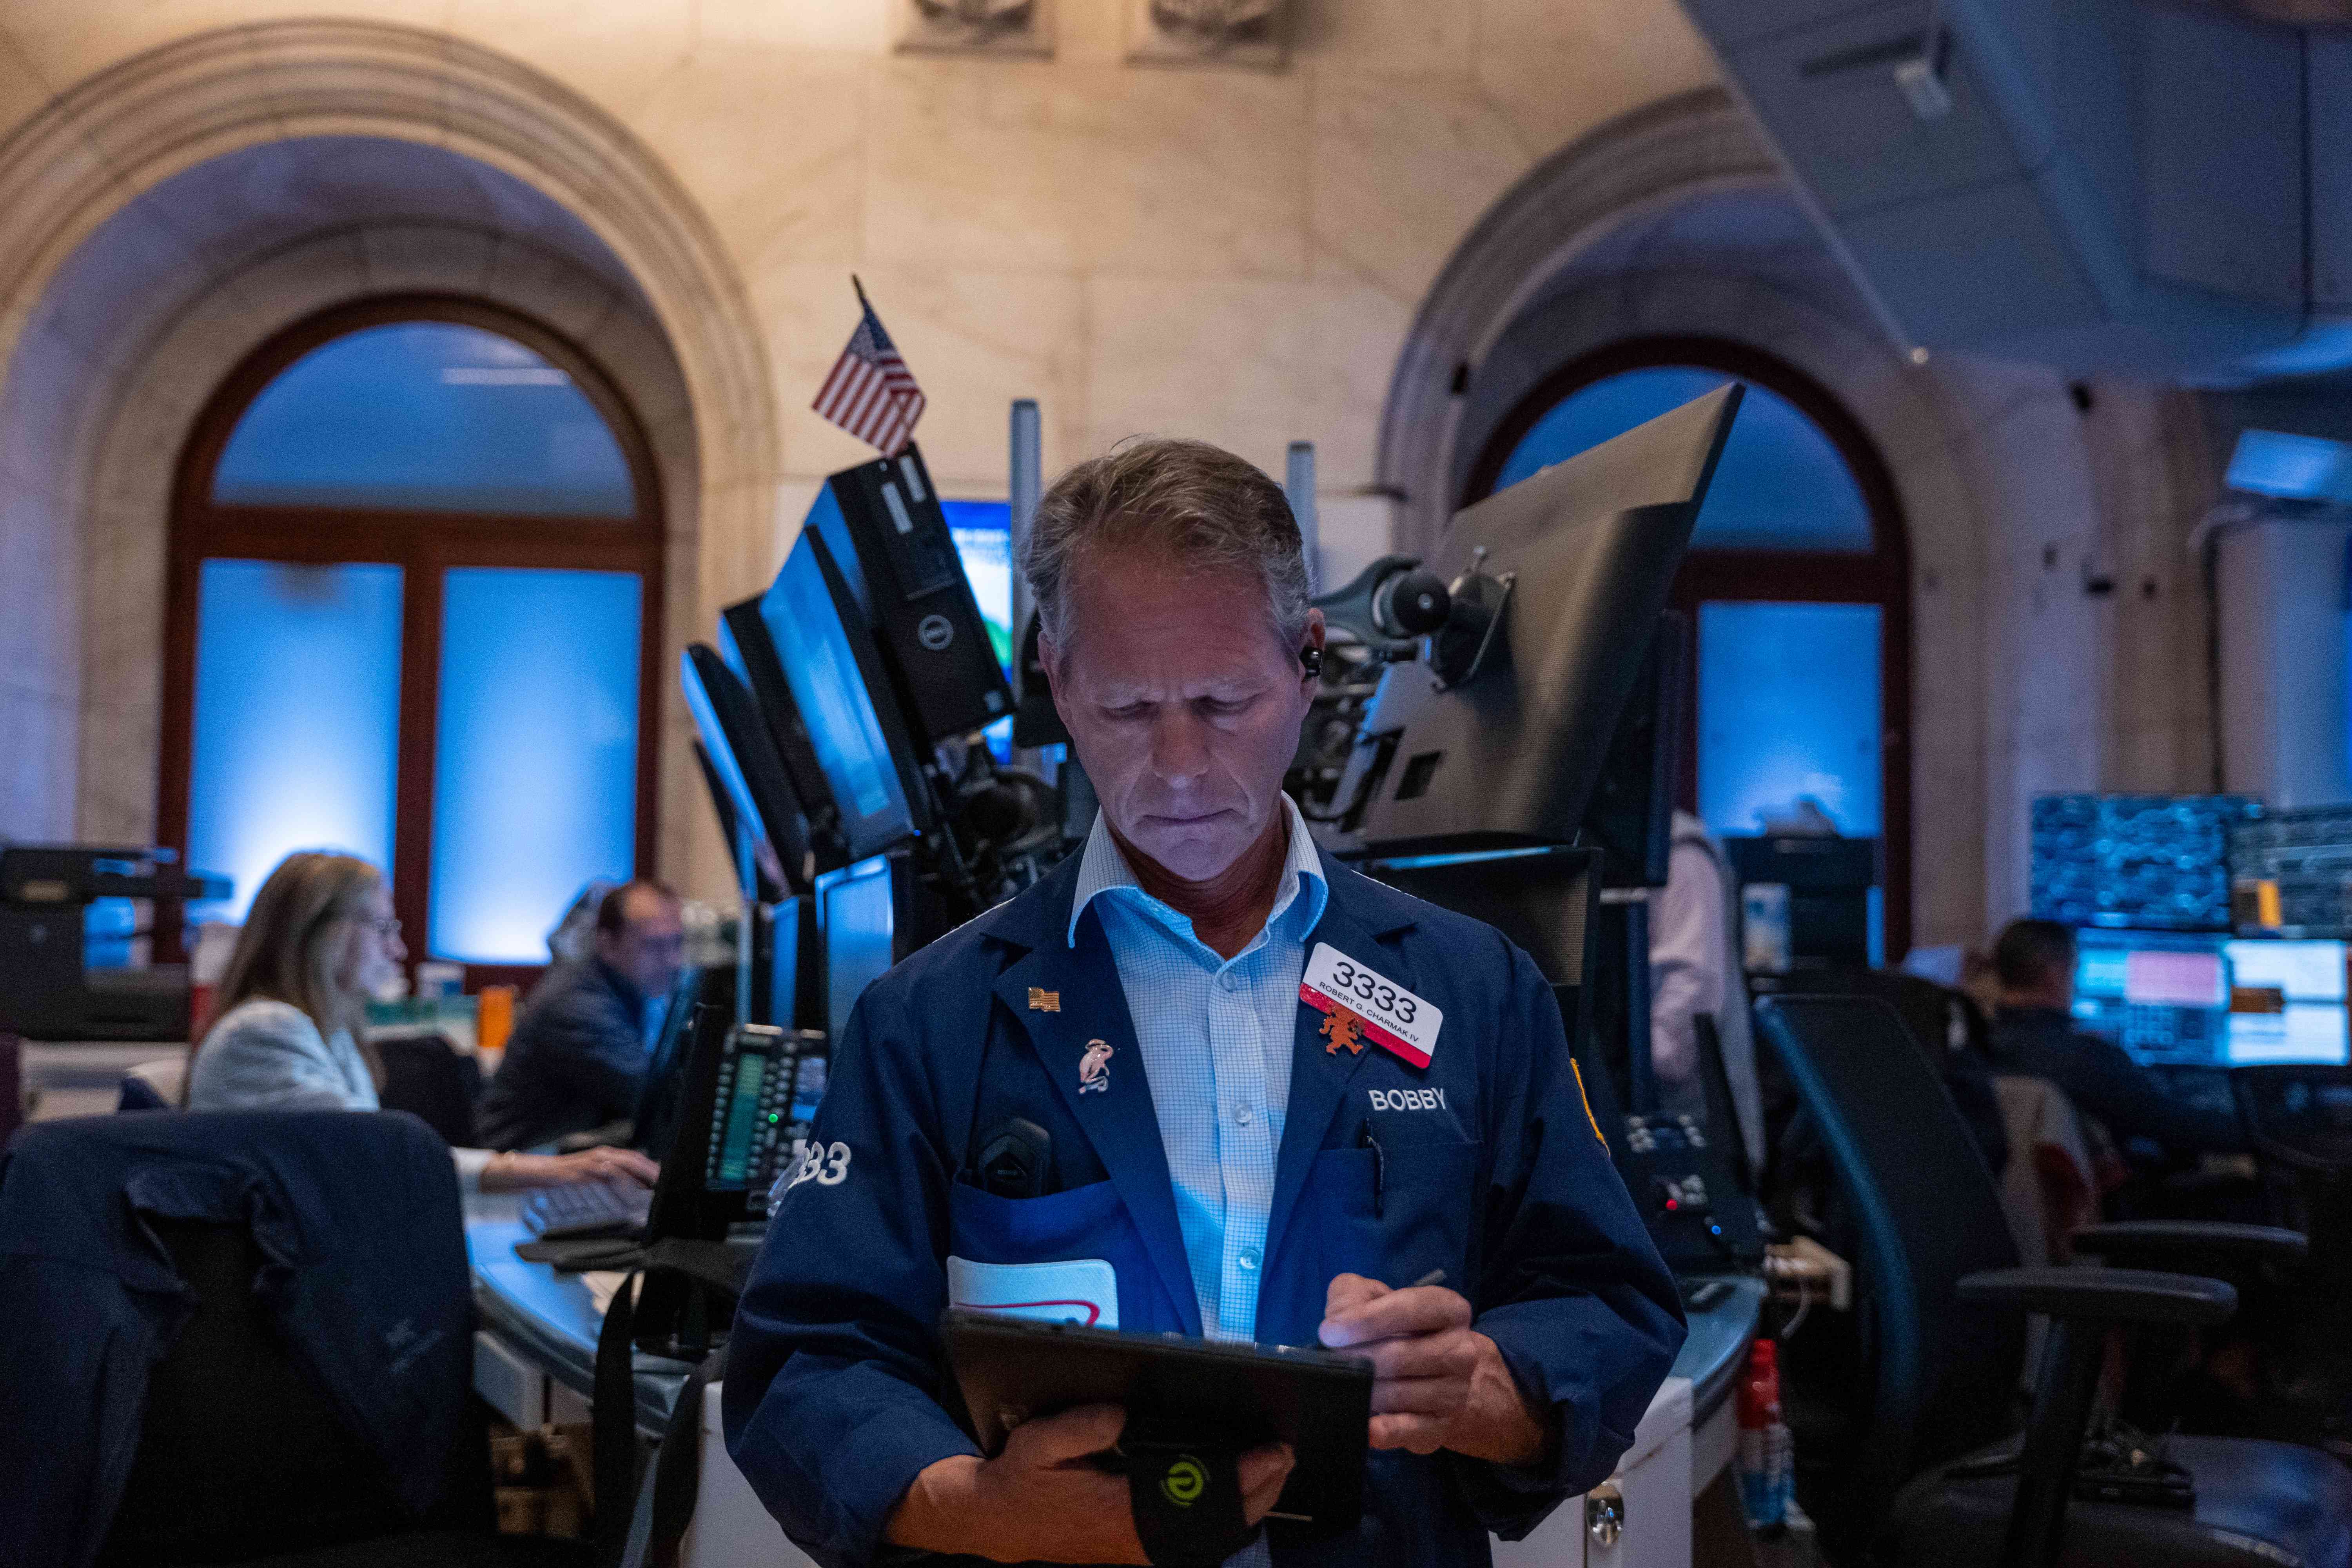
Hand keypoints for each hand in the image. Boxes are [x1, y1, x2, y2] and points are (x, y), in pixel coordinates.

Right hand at [481, 1146, 659, 1191]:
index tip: (665, 1177)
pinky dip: (617, 1183)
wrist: (539, 1173)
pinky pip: (602, 1177)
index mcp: (605, 1155)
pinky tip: (627, 1191)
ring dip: (638, 1176)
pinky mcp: (581, 1173)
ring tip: (651, 1187)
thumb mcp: (592, 1175)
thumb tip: (633, 1188)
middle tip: (664, 1182)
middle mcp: (601, 1155)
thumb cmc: (566, 1176)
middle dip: (650, 1170)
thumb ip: (610, 1178)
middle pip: (633, 1159)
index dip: (651, 1167)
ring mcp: (591, 1163)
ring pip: (621, 1166)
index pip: (635, 1158)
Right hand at [883, 1404, 1294, 1563]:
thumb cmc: (1022, 1478)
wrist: (1001, 1520)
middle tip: (1286, 1455)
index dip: (1241, 1477)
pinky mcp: (1138, 1549)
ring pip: (1208, 1536)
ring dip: (1246, 1506)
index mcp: (1119, 1511)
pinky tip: (1239, 1499)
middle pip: (1215, 1523)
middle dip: (1258, 1491)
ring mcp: (1140, 1550)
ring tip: (1274, 1472)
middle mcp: (1137, 1539)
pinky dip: (1223, 1520)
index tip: (1271, 1453)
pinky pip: (1193, 1539)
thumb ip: (1081, 1426)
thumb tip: (1123, 1412)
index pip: (1197, 1496)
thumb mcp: (1039, 1442)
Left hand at [1317, 1273, 1548, 1465]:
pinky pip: (1412, 1430)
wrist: (1438, 1377)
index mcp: (1449, 1309)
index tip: (1329, 1332)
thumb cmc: (1397, 1329)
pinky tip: (1367, 1427)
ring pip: (1400, 1393)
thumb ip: (1352, 1296)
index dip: (1366, 1319)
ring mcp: (1455, 1391)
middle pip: (1400, 1355)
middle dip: (1358, 1359)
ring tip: (1340, 1386)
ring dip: (1364, 1391)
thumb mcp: (1374, 1299)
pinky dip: (1387, 1431)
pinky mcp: (1442, 1426)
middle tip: (1328, 1363)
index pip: (1410, 1308)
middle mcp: (1461, 1350)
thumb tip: (1336, 1323)